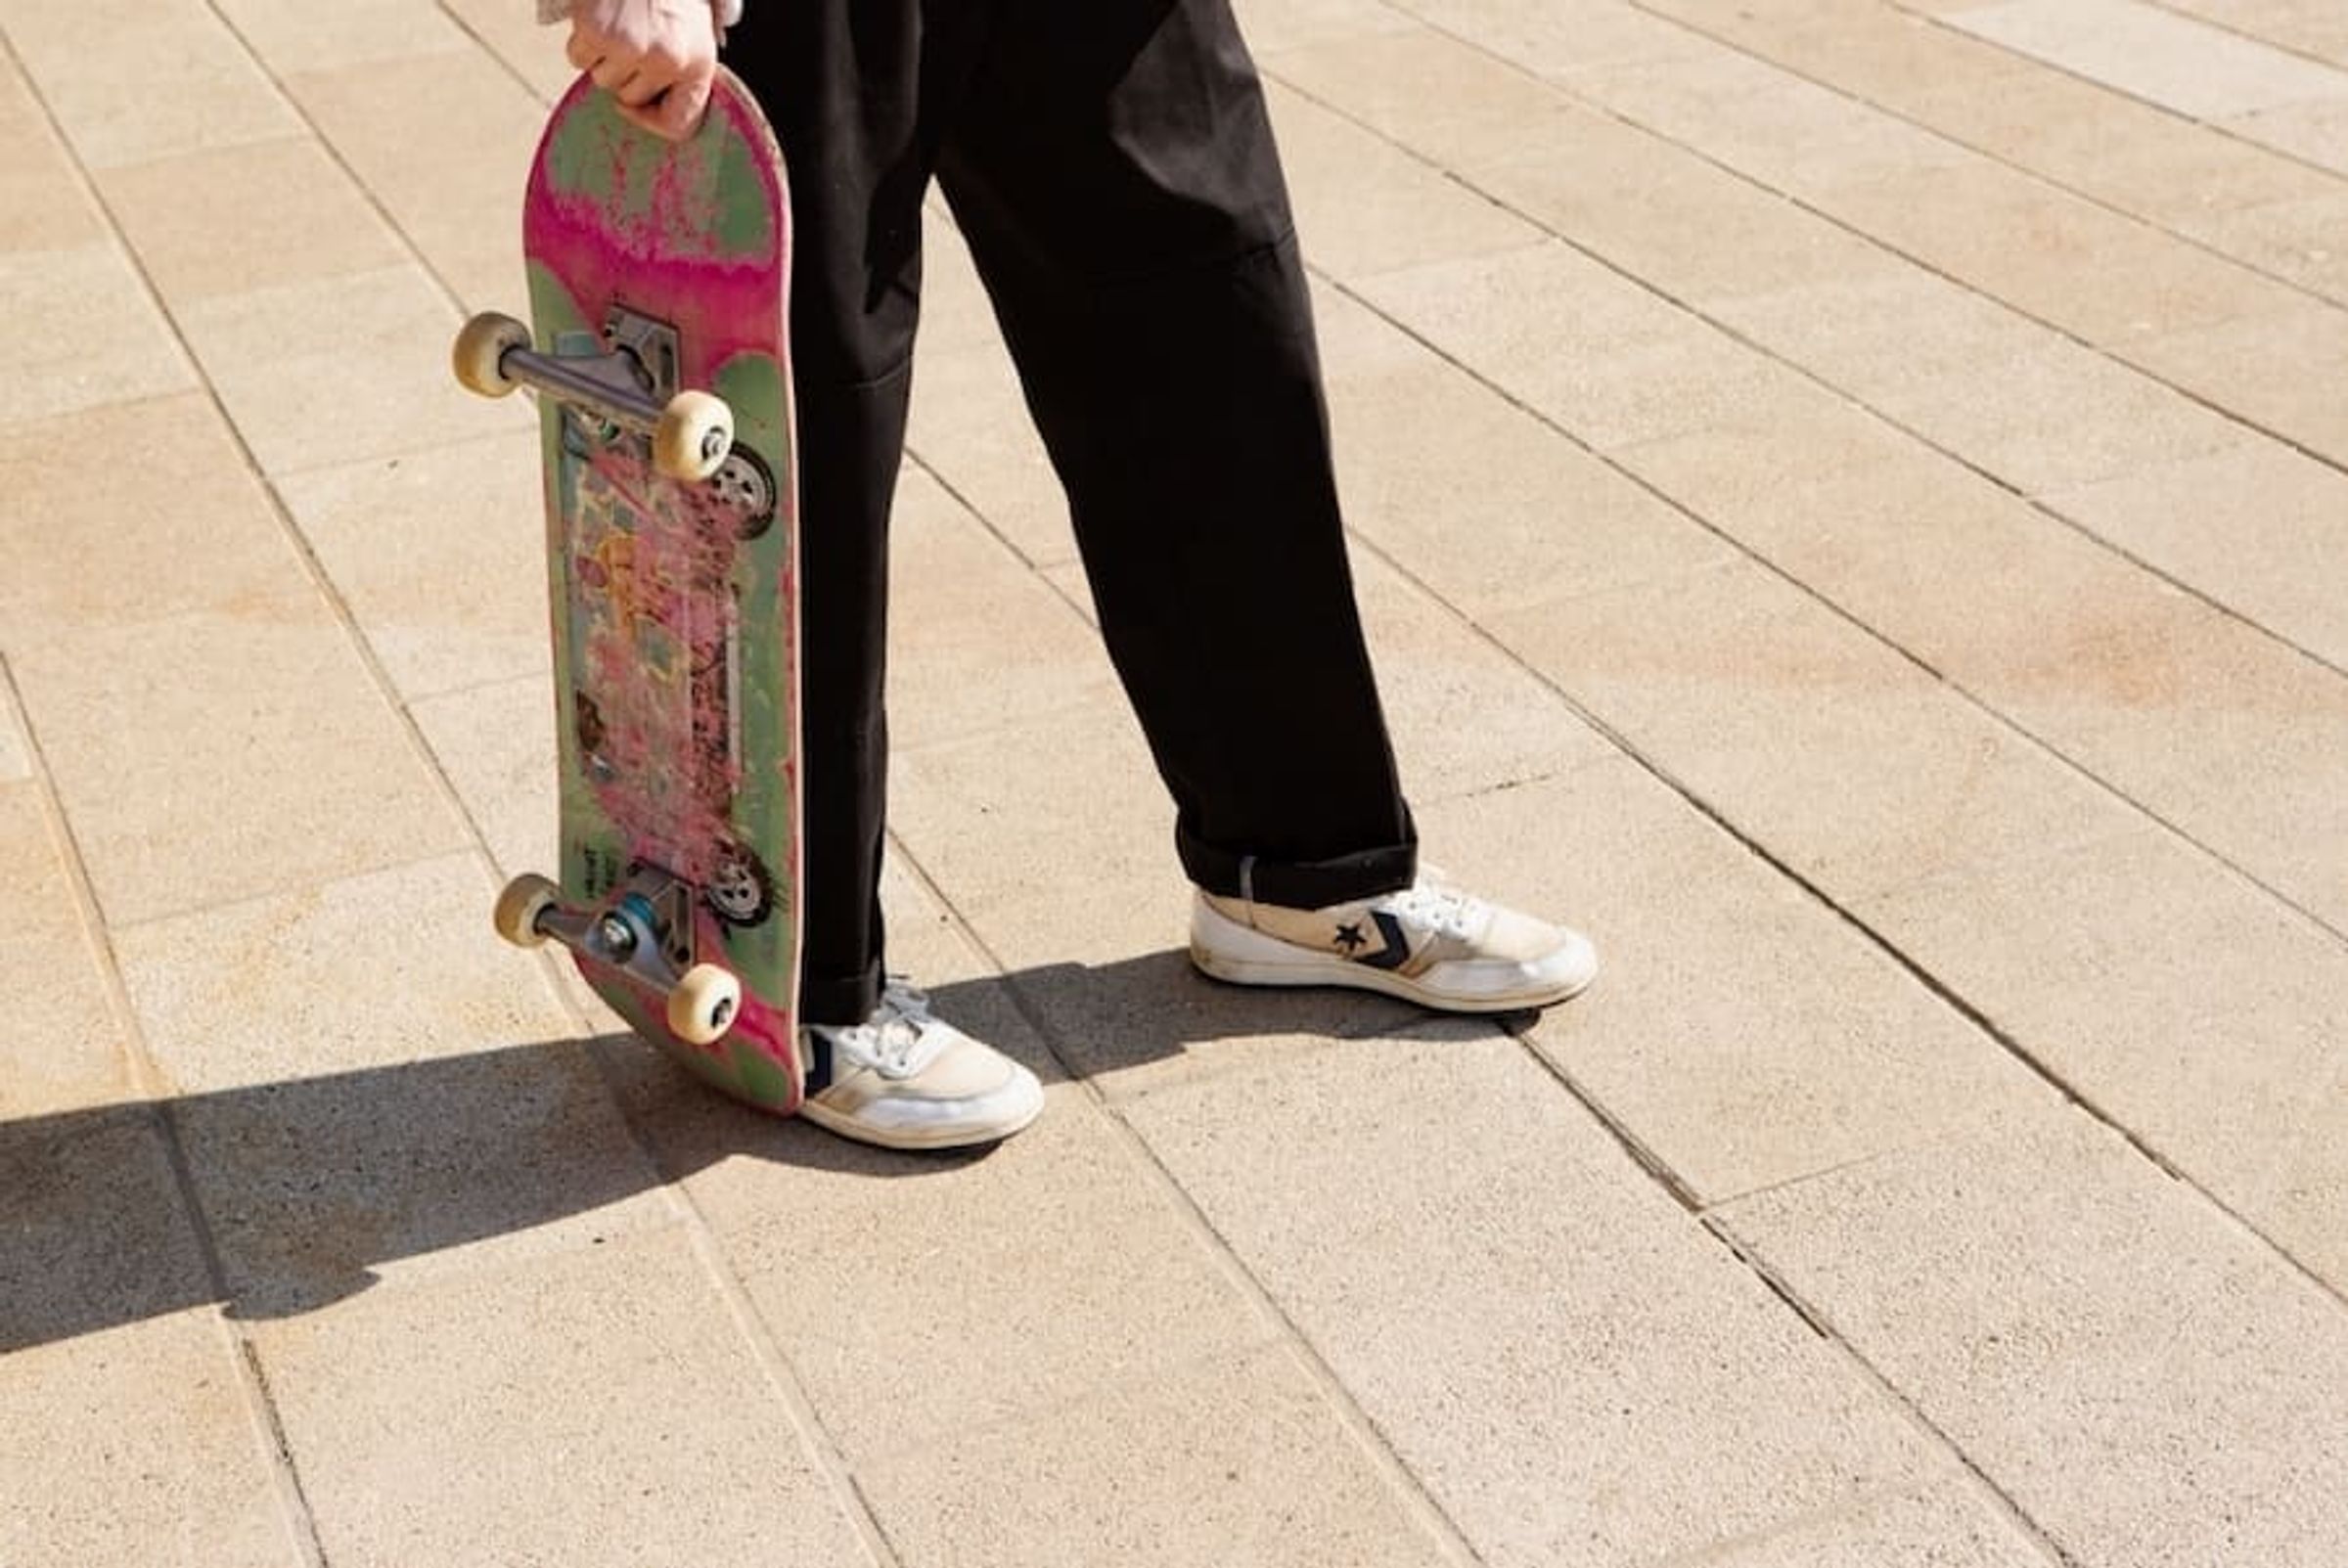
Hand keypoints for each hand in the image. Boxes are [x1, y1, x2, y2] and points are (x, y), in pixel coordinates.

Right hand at [566, 0, 716, 140]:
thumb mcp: (694, 33)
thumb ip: (683, 76)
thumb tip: (654, 116)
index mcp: (699, 64)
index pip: (679, 126)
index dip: (654, 121)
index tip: (639, 107)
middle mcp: (667, 61)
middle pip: (630, 99)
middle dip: (626, 74)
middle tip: (634, 37)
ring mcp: (630, 48)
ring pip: (602, 80)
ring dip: (603, 56)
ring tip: (619, 24)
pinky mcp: (597, 33)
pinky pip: (578, 59)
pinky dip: (582, 41)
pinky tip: (600, 17)